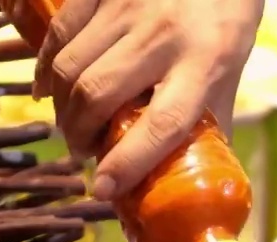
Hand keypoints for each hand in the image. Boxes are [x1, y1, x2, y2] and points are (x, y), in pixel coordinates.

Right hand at [30, 0, 262, 199]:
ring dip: (62, 108)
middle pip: (99, 95)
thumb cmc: (226, 17)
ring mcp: (127, 6)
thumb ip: (208, 118)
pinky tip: (48, 88)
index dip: (129, 162)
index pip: (163, 123)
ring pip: (72, 67)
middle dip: (80, 135)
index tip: (104, 188)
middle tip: (84, 152)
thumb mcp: (230, 70)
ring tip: (71, 126)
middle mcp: (164, 34)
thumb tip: (189, 177)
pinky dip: (46, 67)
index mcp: (206, 62)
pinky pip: (59, 32)